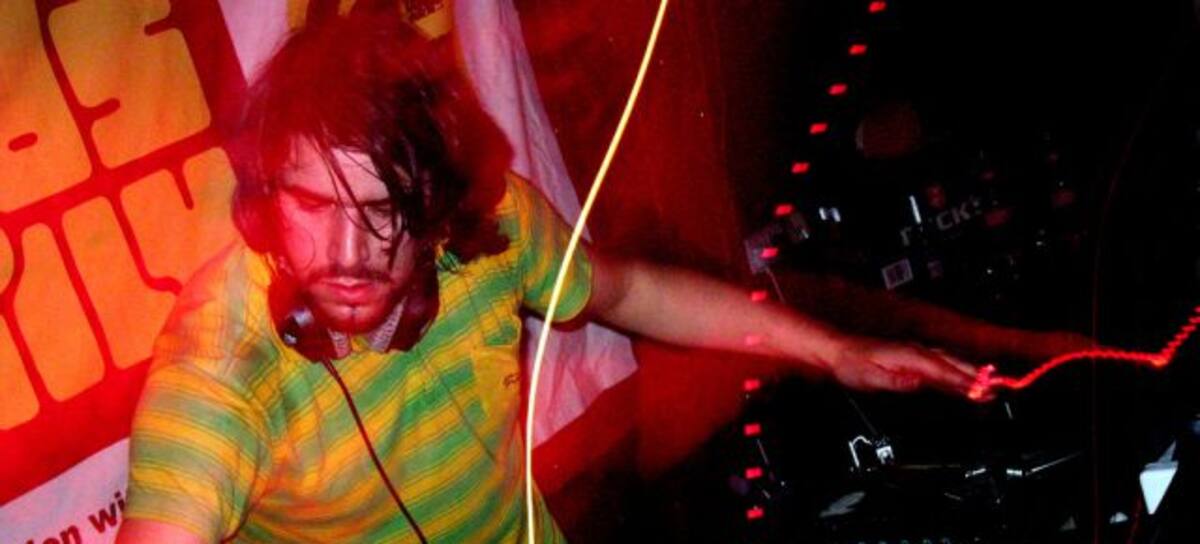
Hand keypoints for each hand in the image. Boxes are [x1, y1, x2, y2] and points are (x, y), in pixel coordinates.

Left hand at [826, 338, 978, 396]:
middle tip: (998, 388)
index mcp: (909, 356)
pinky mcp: (914, 360)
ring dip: (971, 374)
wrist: (839, 352)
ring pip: (951, 363)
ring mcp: (916, 354)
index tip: (982, 391)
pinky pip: (942, 365)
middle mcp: (916, 352)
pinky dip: (957, 373)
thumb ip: (894, 380)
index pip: (943, 371)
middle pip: (954, 364)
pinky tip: (964, 382)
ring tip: (990, 386)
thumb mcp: (869, 376)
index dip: (964, 381)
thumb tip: (915, 382)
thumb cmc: (852, 363)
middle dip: (977, 376)